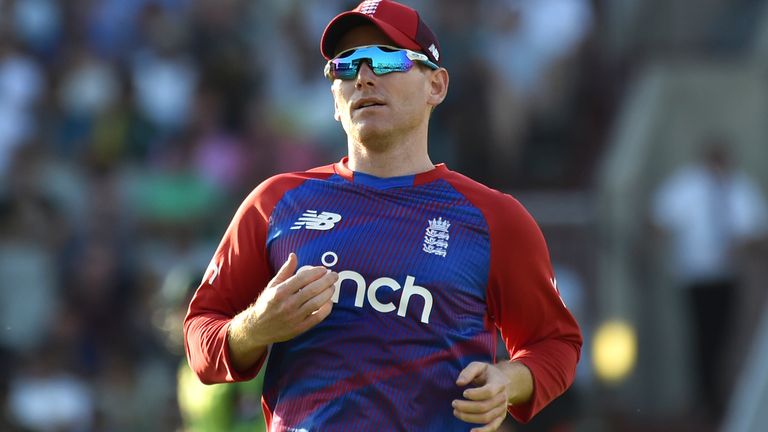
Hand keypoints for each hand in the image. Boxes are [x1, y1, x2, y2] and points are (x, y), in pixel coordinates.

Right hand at [228, 253, 337, 369]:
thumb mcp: (272, 285)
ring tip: (332, 286)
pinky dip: (326, 309)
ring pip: (317, 303)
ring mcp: (293, 318)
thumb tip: (294, 255)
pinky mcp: (299, 328)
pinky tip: (329, 301)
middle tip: (334, 275)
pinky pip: (317, 318)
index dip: (316, 272)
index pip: (302, 278)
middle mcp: (286, 305)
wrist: (257, 328)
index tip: (324, 269)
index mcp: (279, 292)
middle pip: (312, 289)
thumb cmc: (267, 303)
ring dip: (328, 293)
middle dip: (326, 280)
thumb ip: (285, 271)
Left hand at [452, 362, 510, 431]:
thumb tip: (459, 383)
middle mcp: (502, 397)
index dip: (475, 394)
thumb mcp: (478, 366)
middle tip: (454, 403)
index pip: (488, 392)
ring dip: (469, 417)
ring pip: (486, 417)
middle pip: (484, 406)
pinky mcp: (500, 417)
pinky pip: (493, 426)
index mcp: (499, 383)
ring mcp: (502, 408)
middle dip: (466, 407)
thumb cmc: (486, 373)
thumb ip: (468, 372)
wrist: (502, 381)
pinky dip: (483, 431)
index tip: (463, 393)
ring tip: (456, 412)